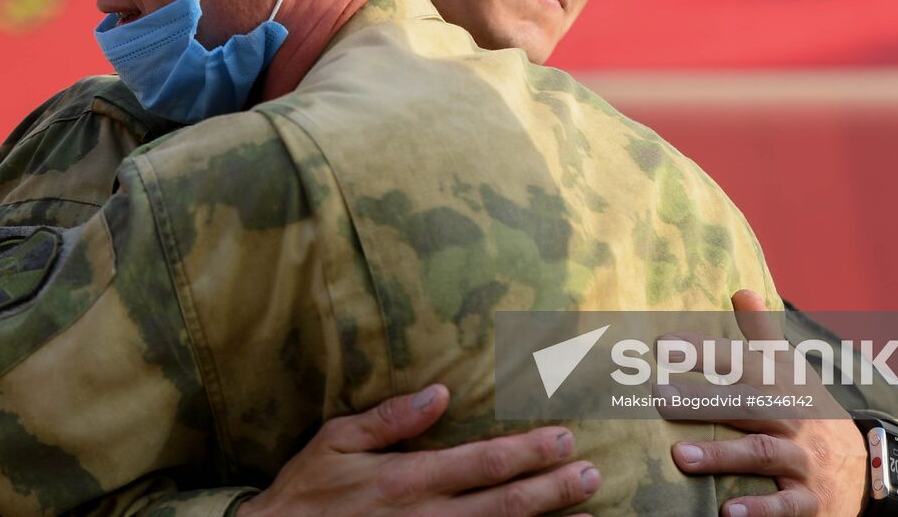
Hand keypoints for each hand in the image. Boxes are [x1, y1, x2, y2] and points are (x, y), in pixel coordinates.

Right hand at [237, 384, 600, 516]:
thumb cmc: (306, 492)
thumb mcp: (335, 441)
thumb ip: (390, 419)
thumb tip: (439, 392)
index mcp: (407, 480)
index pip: (482, 463)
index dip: (527, 452)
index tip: (563, 439)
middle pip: (503, 505)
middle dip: (551, 490)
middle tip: (591, 474)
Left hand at [668, 290, 866, 516]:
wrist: (872, 466)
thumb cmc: (811, 410)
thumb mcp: (793, 371)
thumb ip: (763, 334)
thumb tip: (740, 290)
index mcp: (784, 384)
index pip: (743, 362)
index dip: (706, 352)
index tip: (664, 345)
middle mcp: (794, 418)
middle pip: (747, 405)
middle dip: (703, 401)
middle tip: (658, 396)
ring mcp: (805, 460)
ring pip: (763, 454)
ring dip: (722, 455)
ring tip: (680, 457)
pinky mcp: (813, 500)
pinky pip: (788, 505)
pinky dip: (761, 509)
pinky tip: (729, 513)